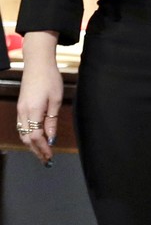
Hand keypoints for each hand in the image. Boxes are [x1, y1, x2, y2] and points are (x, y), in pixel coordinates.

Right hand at [17, 31, 62, 166]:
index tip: (50, 156)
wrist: (38, 64)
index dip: (42, 148)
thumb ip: (52, 120)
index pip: (35, 137)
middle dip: (36, 150)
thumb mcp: (56, 99)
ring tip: (43, 153)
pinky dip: (29, 136)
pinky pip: (22, 127)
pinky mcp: (21, 107)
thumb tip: (51, 138)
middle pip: (27, 138)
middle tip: (47, 160)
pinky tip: (38, 139)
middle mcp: (23, 113)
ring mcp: (20, 110)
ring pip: (23, 134)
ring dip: (32, 145)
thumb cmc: (50, 79)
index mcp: (33, 111)